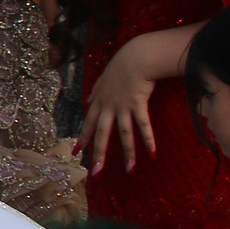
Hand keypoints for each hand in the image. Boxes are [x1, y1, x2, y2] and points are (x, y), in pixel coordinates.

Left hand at [82, 33, 164, 174]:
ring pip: (123, 134)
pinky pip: (143, 125)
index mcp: (99, 101)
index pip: (88, 123)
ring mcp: (122, 106)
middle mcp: (108, 106)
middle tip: (96, 172)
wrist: (135, 56)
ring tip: (130, 169)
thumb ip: (95, 91)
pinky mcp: (137, 104)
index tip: (76, 153)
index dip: (82, 138)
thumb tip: (88, 99)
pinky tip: (152, 152)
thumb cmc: (122, 65)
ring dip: (127, 152)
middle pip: (101, 134)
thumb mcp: (103, 78)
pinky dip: (148, 138)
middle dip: (98, 154)